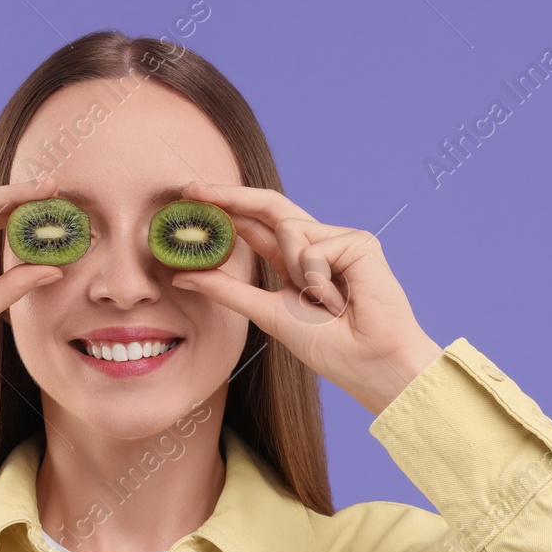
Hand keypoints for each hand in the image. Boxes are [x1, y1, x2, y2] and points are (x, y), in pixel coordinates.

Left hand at [168, 180, 443, 414]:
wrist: (370, 364)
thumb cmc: (329, 347)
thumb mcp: (268, 313)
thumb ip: (227, 290)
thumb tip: (181, 276)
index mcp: (296, 263)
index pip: (256, 226)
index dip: (226, 210)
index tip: (190, 197)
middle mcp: (318, 246)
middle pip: (270, 208)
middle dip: (230, 196)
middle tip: (192, 187)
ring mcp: (340, 241)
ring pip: (289, 229)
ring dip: (296, 270)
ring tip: (324, 305)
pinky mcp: (360, 242)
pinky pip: (314, 246)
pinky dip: (319, 278)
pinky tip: (339, 301)